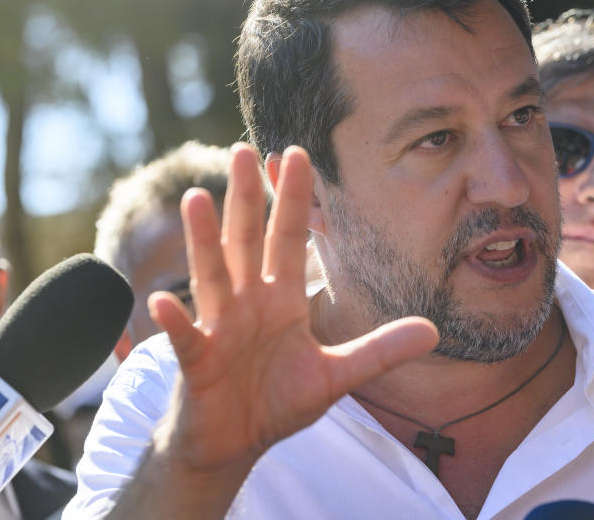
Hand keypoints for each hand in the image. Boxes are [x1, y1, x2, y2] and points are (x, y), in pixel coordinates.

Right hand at [149, 143, 437, 471]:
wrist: (235, 444)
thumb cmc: (278, 402)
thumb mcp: (338, 376)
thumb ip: (380, 351)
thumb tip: (434, 332)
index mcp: (280, 299)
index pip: (288, 239)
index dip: (293, 200)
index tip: (297, 155)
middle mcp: (247, 304)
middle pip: (247, 242)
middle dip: (247, 199)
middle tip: (245, 150)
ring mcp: (218, 329)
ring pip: (212, 276)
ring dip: (204, 240)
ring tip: (197, 199)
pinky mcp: (197, 364)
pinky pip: (186, 339)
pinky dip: (174, 322)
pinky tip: (160, 302)